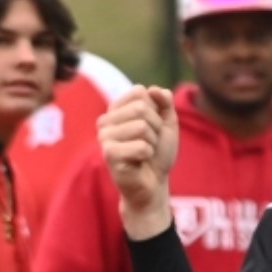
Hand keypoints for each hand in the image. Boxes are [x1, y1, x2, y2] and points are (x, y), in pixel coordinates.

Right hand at [99, 86, 178, 238]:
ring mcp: (104, 137)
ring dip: (152, 143)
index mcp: (116, 109)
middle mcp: (105, 120)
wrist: (154, 183)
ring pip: (141, 126)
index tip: (152, 127)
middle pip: (141, 108)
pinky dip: (147, 155)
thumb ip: (165, 102)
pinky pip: (140, 146)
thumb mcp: (167, 123)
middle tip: (150, 143)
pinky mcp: (109, 154)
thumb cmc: (157, 152)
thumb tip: (153, 89)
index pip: (140, 92)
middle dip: (155, 127)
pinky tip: (139, 162)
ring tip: (144, 153)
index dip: (155, 110)